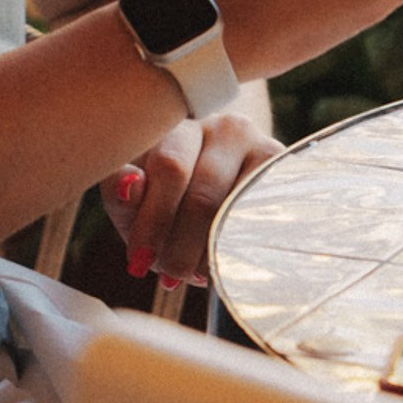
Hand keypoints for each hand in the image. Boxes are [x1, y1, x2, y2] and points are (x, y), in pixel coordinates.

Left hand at [100, 110, 278, 292]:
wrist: (229, 194)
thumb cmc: (171, 203)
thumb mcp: (137, 204)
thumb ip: (122, 195)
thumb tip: (129, 183)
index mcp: (176, 126)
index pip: (168, 167)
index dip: (152, 220)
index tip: (139, 260)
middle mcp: (219, 126)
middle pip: (199, 192)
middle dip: (178, 244)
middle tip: (170, 276)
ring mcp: (254, 143)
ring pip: (229, 207)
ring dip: (207, 252)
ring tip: (194, 273)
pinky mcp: (281, 168)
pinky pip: (258, 216)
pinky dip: (237, 248)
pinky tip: (224, 262)